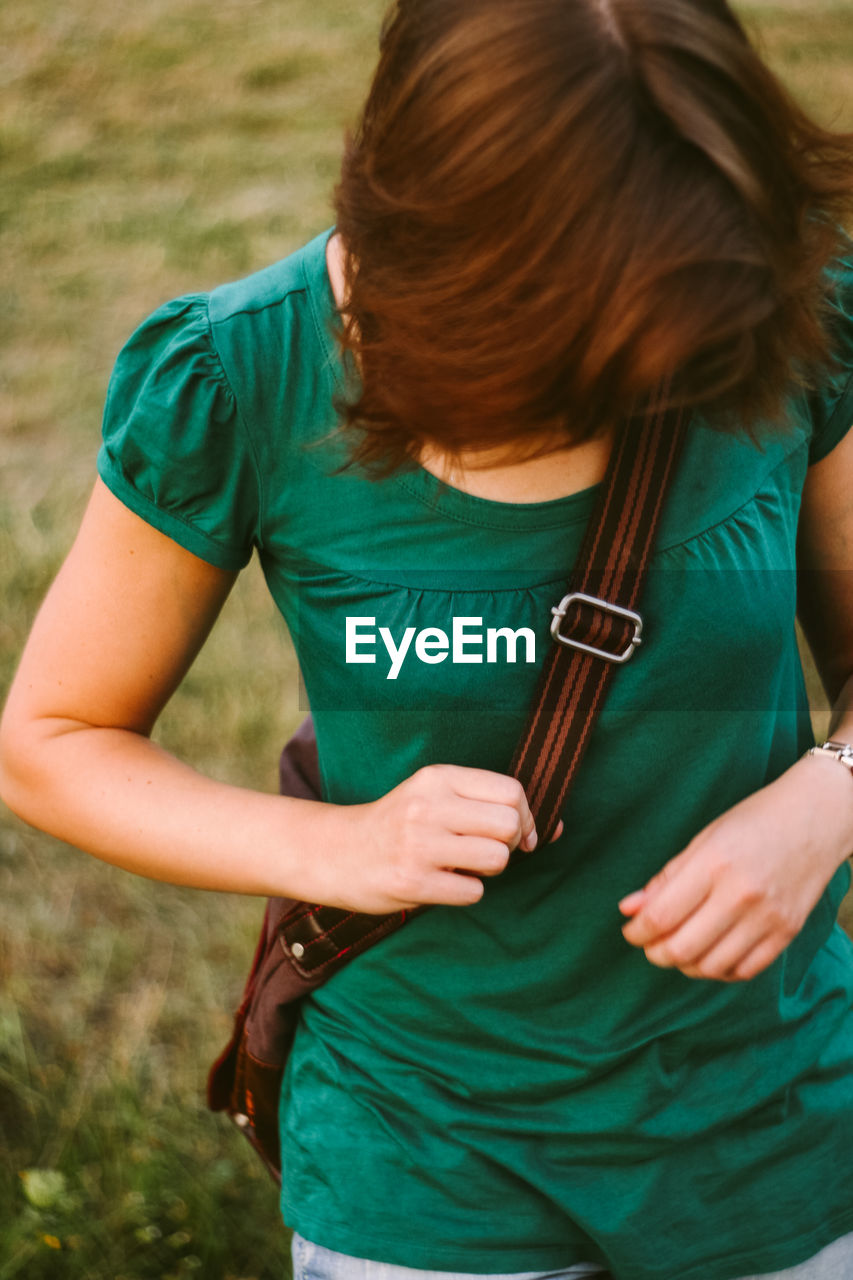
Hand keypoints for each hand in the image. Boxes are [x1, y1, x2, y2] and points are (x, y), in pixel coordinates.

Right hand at [316, 764, 562, 913]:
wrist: (336, 852)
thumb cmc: (397, 825)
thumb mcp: (434, 797)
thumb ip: (486, 805)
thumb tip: (554, 830)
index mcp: (437, 778)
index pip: (510, 790)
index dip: (526, 816)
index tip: (519, 834)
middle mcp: (428, 806)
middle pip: (509, 825)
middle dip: (511, 845)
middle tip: (488, 850)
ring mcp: (419, 844)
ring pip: (497, 859)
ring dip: (488, 869)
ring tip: (460, 864)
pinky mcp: (412, 881)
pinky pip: (473, 891)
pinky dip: (466, 891)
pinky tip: (441, 882)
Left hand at [618, 755, 852, 981]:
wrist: (816, 817)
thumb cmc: (754, 822)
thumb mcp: (703, 840)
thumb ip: (666, 878)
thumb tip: (629, 909)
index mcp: (713, 863)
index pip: (661, 916)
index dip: (637, 932)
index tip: (630, 931)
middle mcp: (741, 894)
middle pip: (682, 948)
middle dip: (655, 953)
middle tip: (650, 945)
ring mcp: (767, 917)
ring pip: (711, 966)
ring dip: (685, 965)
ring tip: (678, 950)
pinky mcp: (787, 932)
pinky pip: (744, 971)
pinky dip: (719, 971)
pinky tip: (710, 955)